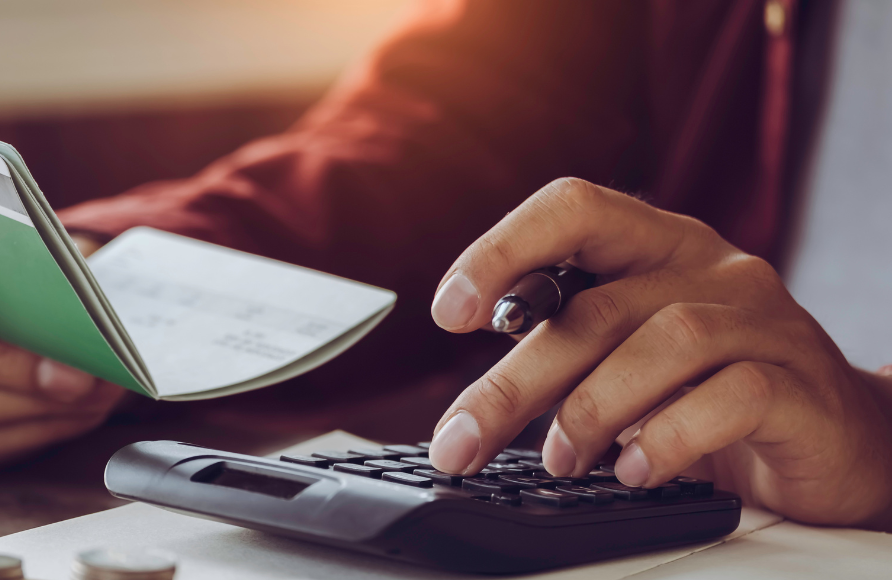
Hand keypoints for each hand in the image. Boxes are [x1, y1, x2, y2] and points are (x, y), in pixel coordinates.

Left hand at [427, 178, 891, 529]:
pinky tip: (637, 471)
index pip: (572, 209)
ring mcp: (760, 319)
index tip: (449, 312)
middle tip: (464, 440)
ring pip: (662, 342)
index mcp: (654, 244)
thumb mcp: (628, 355)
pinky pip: (730, 397)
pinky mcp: (799, 382)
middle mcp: (708, 267)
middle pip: (595, 307)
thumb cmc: (709, 389)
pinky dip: (670, 437)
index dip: (502, 249)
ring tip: (560, 461)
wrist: (835, 435)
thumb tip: (476, 403)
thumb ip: (569, 352)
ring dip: (591, 410)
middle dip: (515, 382)